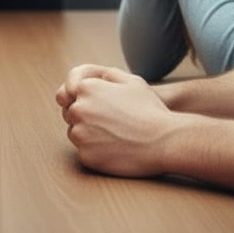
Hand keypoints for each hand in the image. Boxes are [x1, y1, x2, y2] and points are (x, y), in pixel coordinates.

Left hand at [56, 64, 175, 177]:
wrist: (164, 141)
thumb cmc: (150, 109)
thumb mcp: (132, 81)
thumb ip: (109, 76)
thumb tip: (97, 79)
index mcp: (86, 88)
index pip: (70, 94)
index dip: (85, 99)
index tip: (100, 107)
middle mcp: (79, 109)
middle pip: (71, 114)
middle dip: (85, 116)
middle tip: (109, 122)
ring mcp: (81, 134)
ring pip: (75, 133)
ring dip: (88, 134)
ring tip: (113, 135)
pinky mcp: (86, 156)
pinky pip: (84, 152)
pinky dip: (95, 151)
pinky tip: (114, 148)